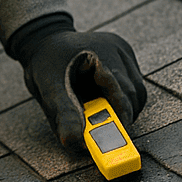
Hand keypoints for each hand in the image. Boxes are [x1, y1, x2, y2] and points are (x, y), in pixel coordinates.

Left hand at [9, 15, 147, 148]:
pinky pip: (134, 84)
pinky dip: (124, 99)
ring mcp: (121, 50)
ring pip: (137, 90)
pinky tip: (107, 103)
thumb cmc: (46, 65)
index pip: (120, 92)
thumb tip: (74, 141)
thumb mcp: (50, 91)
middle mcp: (114, 49)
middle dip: (121, 116)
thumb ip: (64, 115)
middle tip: (108, 134)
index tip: (116, 139)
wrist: (45, 40)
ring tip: (106, 118)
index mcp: (96, 54)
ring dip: (125, 109)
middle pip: (132, 93)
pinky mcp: (125, 54)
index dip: (120, 118)